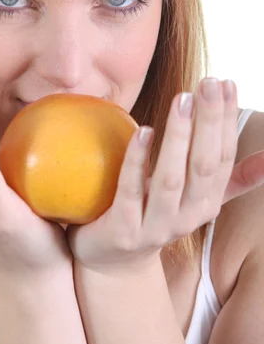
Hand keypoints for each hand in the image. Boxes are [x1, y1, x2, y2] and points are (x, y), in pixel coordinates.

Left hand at [65, 78, 263, 273]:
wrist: (114, 260)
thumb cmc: (153, 213)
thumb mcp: (195, 197)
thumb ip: (229, 178)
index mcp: (206, 203)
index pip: (223, 157)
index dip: (226, 120)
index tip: (226, 83)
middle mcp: (188, 217)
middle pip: (203, 165)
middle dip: (209, 122)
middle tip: (207, 83)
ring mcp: (156, 227)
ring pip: (171, 179)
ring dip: (179, 137)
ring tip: (182, 99)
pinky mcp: (123, 231)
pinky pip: (131, 192)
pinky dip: (138, 161)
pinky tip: (143, 131)